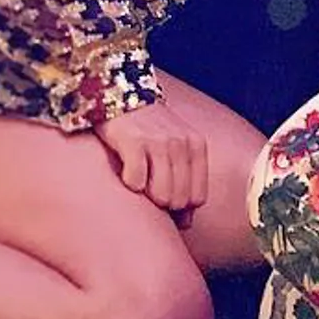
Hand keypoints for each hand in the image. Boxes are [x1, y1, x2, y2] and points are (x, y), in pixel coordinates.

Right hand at [95, 100, 208, 216]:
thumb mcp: (175, 150)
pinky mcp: (134, 141)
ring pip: (161, 196)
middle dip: (162, 203)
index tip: (165, 199)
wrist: (121, 96)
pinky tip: (125, 169)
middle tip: (148, 186)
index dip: (181, 208)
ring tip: (139, 178)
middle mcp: (181, 142)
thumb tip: (187, 223)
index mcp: (196, 145)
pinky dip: (128, 183)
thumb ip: (185, 182)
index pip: (198, 198)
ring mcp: (159, 140)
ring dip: (146, 195)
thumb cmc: (150, 131)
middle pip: (179, 200)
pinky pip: (136, 183)